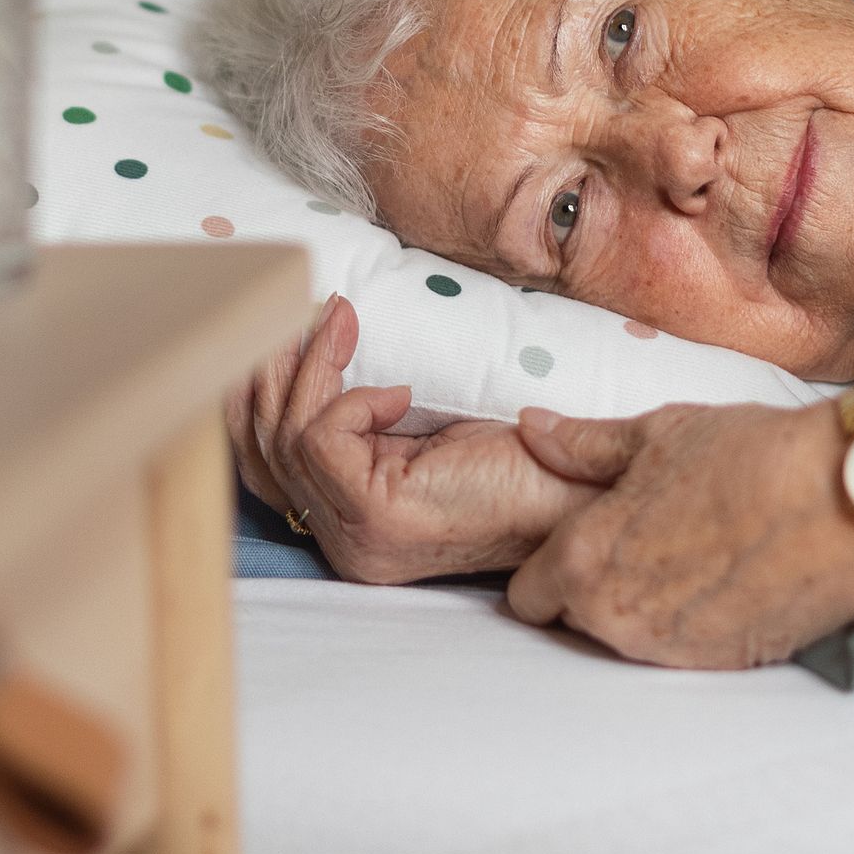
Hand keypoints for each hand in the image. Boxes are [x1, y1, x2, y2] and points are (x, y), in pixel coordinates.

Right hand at [225, 295, 600, 583]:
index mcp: (356, 530)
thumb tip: (322, 338)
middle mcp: (348, 547)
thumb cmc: (525, 457)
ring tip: (338, 315)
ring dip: (311, 366)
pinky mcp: (377, 518)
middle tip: (298, 306)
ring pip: (288, 438)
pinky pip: (322, 439)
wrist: (587, 488)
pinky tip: (399, 392)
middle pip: (266, 450)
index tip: (303, 323)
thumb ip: (372, 413)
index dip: (272, 391)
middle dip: (271, 371)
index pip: (273, 466)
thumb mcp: (429, 428)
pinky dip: (351, 400)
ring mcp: (358, 540)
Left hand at [504, 402, 853, 668]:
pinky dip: (691, 622)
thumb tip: (532, 427)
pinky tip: (724, 577)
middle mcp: (615, 618)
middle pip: (576, 618)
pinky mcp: (718, 667)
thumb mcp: (658, 434)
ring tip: (690, 551)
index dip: (552, 562)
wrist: (850, 503)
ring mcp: (667, 651)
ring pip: (627, 636)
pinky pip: (679, 650)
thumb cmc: (753, 457)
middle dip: (595, 585)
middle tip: (641, 538)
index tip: (581, 538)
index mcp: (584, 559)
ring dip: (643, 605)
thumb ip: (584, 444)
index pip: (528, 594)